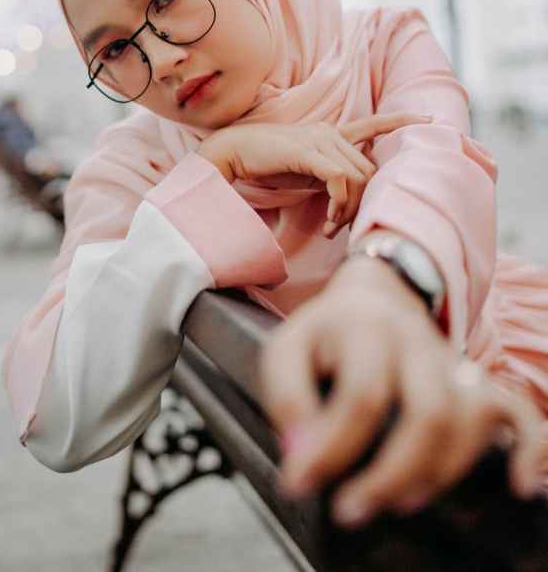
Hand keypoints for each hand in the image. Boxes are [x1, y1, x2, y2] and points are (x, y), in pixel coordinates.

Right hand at [198, 112, 431, 237]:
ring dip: (349, 209)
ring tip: (331, 227)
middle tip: (340, 227)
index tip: (428, 118)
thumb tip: (346, 198)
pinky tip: (327, 220)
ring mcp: (320, 140)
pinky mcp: (309, 151)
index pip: (372, 125)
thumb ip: (327, 177)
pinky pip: (340, 180)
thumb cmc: (266, 164)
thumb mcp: (304, 172)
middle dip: (362, 203)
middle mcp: (330, 133)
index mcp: (330, 134)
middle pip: (369, 170)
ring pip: (358, 177)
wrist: (234, 152)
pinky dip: (339, 203)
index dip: (400, 120)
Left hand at [258, 256, 546, 524]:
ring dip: (442, 471)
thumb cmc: (325, 336)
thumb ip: (287, 399)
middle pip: (429, 412)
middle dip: (393, 473)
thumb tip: (301, 456)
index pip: (362, 396)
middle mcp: (417, 343)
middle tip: (352, 510)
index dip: (332, 449)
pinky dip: (530, 448)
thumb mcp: (286, 351)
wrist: (371, 298)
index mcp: (365, 329)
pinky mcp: (477, 383)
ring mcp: (453, 363)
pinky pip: (519, 412)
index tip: (299, 484)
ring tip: (401, 503)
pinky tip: (519, 484)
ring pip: (472, 418)